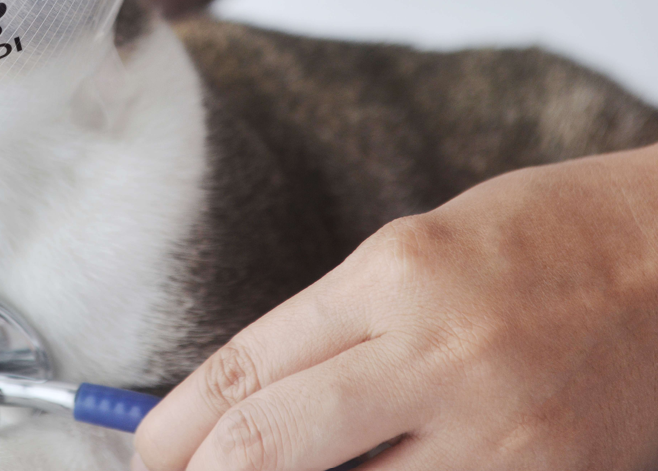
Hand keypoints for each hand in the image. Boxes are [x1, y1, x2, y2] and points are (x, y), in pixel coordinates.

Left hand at [134, 144, 657, 470]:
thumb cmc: (540, 236)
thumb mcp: (412, 250)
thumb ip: (331, 328)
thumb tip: (246, 402)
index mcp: (392, 277)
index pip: (246, 370)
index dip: (174, 423)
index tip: (144, 445)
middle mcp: (436, 359)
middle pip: (268, 448)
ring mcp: (497, 437)